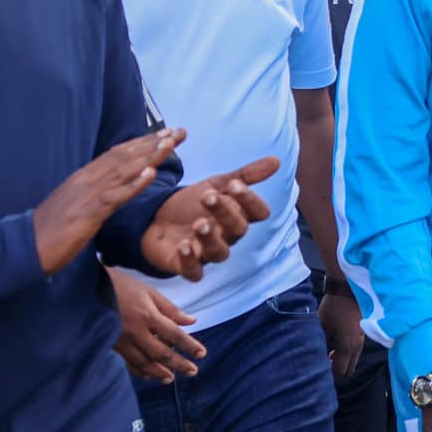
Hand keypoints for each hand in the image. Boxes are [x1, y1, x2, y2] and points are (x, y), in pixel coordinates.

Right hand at [32, 129, 182, 275]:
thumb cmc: (53, 229)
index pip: (119, 153)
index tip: (168, 134)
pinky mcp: (87, 214)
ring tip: (171, 144)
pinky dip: (133, 185)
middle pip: (125, 156)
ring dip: (149, 157)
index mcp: (85, 177)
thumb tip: (116, 184)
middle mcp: (87, 180)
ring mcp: (86, 195)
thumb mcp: (77, 203)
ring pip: (123, 171)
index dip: (144, 142)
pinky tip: (150, 176)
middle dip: (154, 143)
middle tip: (180, 132)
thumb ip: (96, 191)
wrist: (25, 247)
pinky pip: (114, 198)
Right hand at [109, 269, 204, 383]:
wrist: (87, 290)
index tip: (202, 354)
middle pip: (162, 353)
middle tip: (193, 372)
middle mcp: (137, 332)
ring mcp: (123, 341)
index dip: (189, 346)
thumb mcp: (149, 292)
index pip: (175, 335)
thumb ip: (170, 309)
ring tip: (171, 379)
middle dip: (179, 364)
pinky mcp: (112, 345)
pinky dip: (139, 370)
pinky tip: (148, 375)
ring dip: (159, 372)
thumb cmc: (121, 286)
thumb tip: (191, 321)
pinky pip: (128, 362)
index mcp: (149, 316)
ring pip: (144, 362)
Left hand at [140, 155, 280, 280]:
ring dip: (210, 238)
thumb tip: (277, 160)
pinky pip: (194, 271)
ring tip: (199, 224)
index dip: (250, 200)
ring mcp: (207, 253)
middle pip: (238, 229)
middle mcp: (227, 236)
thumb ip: (244, 176)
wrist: (154, 221)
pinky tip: (183, 246)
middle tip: (208, 196)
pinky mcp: (186, 266)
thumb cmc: (190, 204)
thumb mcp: (214, 185)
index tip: (235, 184)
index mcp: (238, 216)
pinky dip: (190, 261)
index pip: (258, 212)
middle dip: (225, 213)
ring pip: (219, 252)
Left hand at [321, 289, 363, 380]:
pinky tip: (339, 344)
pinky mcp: (363, 333)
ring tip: (331, 353)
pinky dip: (348, 352)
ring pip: (353, 359)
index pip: (340, 371)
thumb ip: (323, 346)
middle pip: (349, 368)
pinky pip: (356, 350)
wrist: (350, 289)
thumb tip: (320, 358)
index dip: (329, 374)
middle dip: (337, 370)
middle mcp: (357, 347)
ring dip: (343, 360)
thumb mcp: (322, 327)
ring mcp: (363, 340)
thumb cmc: (334, 308)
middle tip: (325, 363)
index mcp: (347, 347)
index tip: (319, 370)